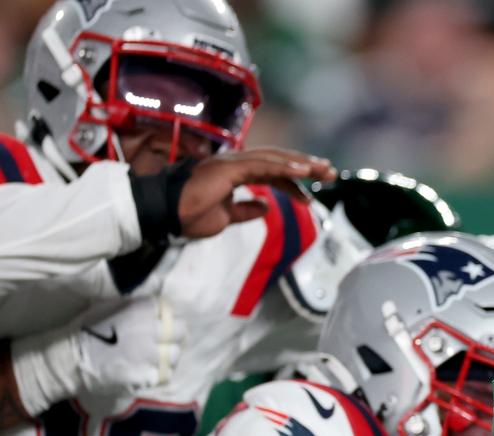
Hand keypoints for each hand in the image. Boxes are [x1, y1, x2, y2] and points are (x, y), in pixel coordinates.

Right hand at [78, 296, 184, 393]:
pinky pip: (166, 374)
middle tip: (161, 341)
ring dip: (167, 356)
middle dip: (172, 335)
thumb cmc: (84, 331)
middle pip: (180, 330)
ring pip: (175, 354)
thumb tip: (154, 297)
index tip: (157, 322)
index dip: (163, 316)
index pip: (167, 309)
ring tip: (154, 358)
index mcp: (140, 309)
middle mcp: (150, 329)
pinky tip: (147, 372)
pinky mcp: (147, 376)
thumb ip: (133, 303)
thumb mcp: (107, 306)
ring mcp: (150, 355)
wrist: (68, 361)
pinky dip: (159, 374)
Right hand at [178, 148, 335, 238]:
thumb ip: (245, 210)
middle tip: (331, 173)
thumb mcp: (225, 217)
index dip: (293, 180)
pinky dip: (285, 167)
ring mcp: (231, 163)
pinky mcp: (228, 169)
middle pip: (278, 160)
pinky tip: (303, 172)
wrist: (163, 216)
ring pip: (274, 159)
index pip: (271, 172)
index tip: (310, 193)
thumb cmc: (187, 215)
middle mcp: (235, 163)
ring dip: (301, 164)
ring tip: (324, 171)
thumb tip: (265, 207)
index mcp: (234, 172)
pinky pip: (262, 166)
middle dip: (306, 166)